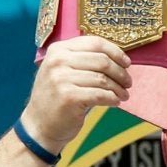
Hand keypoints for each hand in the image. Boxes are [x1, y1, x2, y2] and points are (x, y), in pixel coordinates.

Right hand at [22, 36, 131, 150]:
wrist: (39, 124)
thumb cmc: (57, 97)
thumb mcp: (62, 70)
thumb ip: (83, 60)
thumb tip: (119, 57)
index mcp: (58, 50)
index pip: (95, 42)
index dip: (116, 52)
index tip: (127, 63)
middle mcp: (58, 61)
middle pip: (102, 60)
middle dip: (121, 72)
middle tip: (128, 83)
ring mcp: (61, 79)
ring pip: (103, 79)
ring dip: (119, 88)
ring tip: (124, 95)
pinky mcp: (69, 97)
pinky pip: (101, 95)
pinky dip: (113, 99)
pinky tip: (115, 102)